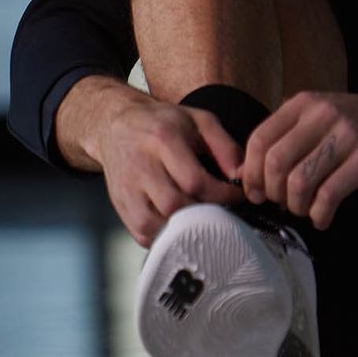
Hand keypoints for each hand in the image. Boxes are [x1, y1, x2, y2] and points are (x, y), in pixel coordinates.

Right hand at [96, 92, 250, 247]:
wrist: (116, 123)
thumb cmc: (163, 123)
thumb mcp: (199, 121)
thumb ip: (225, 146)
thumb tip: (241, 174)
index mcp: (163, 139)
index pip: (195, 180)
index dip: (222, 195)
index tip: (237, 196)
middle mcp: (141, 164)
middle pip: (174, 205)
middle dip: (203, 212)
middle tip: (218, 209)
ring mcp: (126, 187)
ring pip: (155, 223)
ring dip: (181, 228)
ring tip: (198, 218)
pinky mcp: (119, 203)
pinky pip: (141, 233)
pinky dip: (163, 236)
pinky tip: (177, 224)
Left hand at [235, 90, 357, 229]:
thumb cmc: (355, 122)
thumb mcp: (317, 113)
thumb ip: (285, 135)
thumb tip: (245, 172)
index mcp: (303, 104)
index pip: (260, 139)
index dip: (251, 172)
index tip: (255, 192)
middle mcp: (322, 116)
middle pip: (276, 163)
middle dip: (272, 192)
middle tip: (281, 202)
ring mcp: (346, 137)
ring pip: (300, 181)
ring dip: (296, 205)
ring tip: (304, 209)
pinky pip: (329, 195)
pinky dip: (319, 214)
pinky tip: (322, 217)